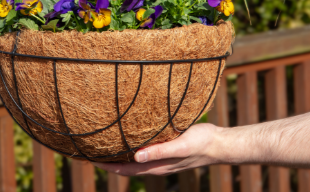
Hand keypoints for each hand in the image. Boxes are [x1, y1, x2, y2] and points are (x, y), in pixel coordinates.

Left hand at [93, 123, 221, 175]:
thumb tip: (136, 157)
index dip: (107, 166)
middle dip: (108, 162)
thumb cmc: (202, 142)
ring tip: (103, 146)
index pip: (125, 170)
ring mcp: (161, 159)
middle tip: (89, 152)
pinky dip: (131, 149)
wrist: (220, 143)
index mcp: (156, 166)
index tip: (89, 159)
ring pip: (134, 160)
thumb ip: (159, 151)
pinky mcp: (166, 150)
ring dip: (118, 156)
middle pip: (126, 167)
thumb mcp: (180, 145)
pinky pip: (143, 152)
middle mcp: (156, 165)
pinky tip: (128, 138)